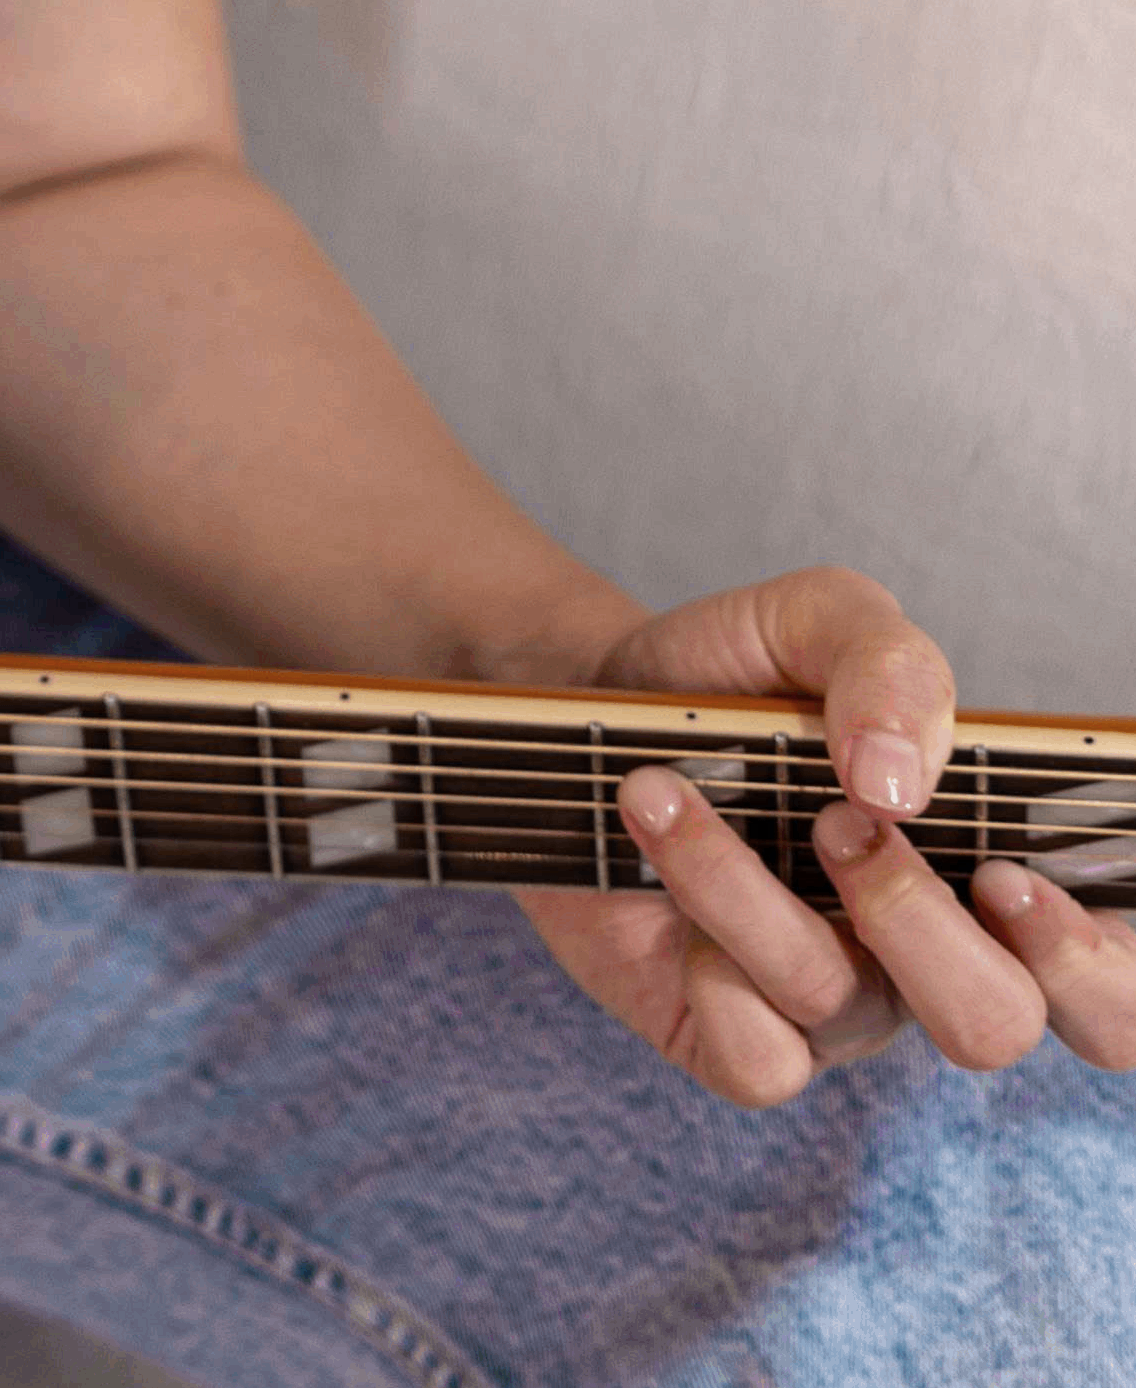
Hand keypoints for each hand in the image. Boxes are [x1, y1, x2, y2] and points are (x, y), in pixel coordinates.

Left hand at [517, 566, 1135, 1105]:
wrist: (595, 696)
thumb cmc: (739, 677)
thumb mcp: (820, 621)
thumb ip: (892, 665)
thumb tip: (900, 777)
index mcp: (996, 875)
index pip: (1116, 979)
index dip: (1100, 962)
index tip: (1011, 875)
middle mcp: (934, 958)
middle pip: (1000, 1025)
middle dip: (921, 927)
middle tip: (845, 824)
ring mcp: (838, 1007)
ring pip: (844, 1006)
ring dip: (742, 885)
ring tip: (667, 790)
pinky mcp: (735, 1036)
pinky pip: (756, 1058)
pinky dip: (700, 953)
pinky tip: (652, 863)